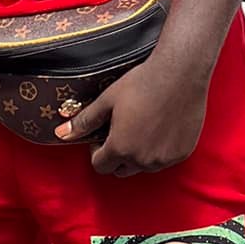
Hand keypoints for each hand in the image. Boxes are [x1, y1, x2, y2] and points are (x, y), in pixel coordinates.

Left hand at [54, 54, 209, 176]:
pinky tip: (159, 127)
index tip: (102, 135)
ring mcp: (164, 159)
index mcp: (120, 148)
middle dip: (116, 155)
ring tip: (141, 126)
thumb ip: (84, 121)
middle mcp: (142, 160)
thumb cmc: (142, 83)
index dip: (96, 151)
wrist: (180, 74)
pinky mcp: (182, 153)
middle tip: (121, 130)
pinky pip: (164, 160)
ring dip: (138, 154)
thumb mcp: (107, 101)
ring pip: (143, 167)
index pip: (100, 166)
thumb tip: (62, 134)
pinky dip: (159, 150)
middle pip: (121, 169)